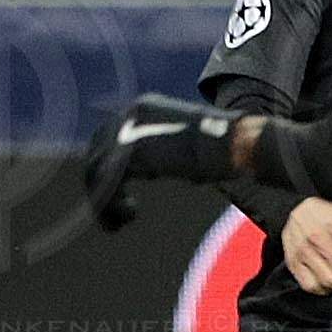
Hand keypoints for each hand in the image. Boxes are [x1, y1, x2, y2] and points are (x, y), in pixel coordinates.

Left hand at [81, 94, 248, 231]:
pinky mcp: (133, 152)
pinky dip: (112, 205)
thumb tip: (143, 169)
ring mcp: (129, 131)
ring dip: (104, 202)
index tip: (117, 196)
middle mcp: (129, 115)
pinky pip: (108, 183)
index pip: (105, 139)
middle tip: (111, 217)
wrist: (236, 141)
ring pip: (96, 171)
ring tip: (120, 223)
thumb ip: (156, 149)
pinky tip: (129, 216)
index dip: (104, 171)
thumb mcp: (181, 141)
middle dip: (98, 189)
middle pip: (95, 155)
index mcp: (140, 108)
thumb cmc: (220, 147)